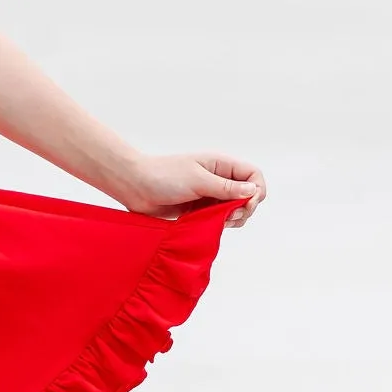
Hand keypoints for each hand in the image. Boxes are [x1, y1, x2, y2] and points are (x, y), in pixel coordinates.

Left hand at [118, 151, 265, 227]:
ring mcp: (210, 196)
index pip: (253, 175)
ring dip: (234, 218)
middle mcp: (219, 179)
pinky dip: (221, 224)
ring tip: (220, 222)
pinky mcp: (200, 210)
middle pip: (249, 195)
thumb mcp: (197, 180)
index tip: (246, 205)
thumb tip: (253, 191)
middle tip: (228, 217)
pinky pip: (220, 219)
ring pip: (236, 209)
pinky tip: (211, 226)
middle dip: (245, 208)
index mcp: (221, 165)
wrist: (135, 187)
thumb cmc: (164, 176)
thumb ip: (225, 188)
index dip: (257, 190)